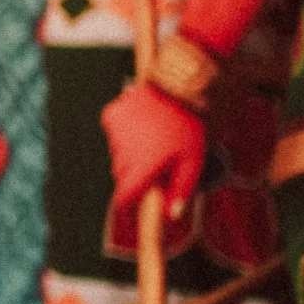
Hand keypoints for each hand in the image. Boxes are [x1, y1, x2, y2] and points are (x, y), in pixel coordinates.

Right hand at [100, 80, 205, 228]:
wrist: (179, 87)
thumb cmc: (189, 128)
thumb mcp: (193, 162)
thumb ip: (181, 191)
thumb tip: (172, 216)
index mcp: (143, 166)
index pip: (123, 197)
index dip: (126, 206)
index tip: (130, 210)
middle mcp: (124, 151)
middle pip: (122, 175)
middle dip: (135, 175)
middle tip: (155, 164)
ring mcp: (114, 132)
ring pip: (118, 155)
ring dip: (130, 154)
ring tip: (152, 140)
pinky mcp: (111, 116)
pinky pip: (113, 134)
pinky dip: (124, 134)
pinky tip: (140, 126)